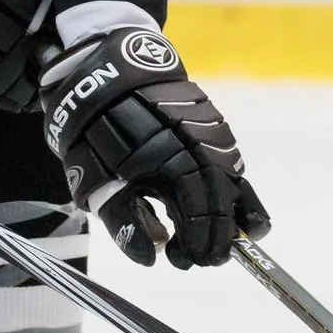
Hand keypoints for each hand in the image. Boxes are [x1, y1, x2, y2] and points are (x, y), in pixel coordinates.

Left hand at [41, 27, 269, 267]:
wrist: (105, 71)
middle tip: (207, 258)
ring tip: (236, 233)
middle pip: (222, 202)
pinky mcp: (210, 122)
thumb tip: (153, 255)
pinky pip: (228, 160)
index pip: (200, 216)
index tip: (188, 261)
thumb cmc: (96, 131)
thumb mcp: (97, 182)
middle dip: (218, 235)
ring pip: (233, 179)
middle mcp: (201, 149)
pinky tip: (228, 199)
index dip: (198, 244)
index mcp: (174, 166)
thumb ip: (125, 222)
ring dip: (234, 210)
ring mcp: (210, 133)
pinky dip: (232, 184)